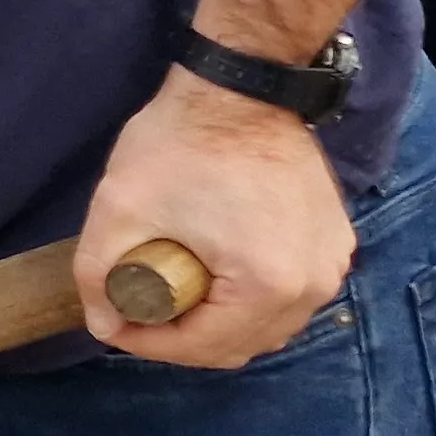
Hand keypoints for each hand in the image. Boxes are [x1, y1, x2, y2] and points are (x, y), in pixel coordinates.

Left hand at [76, 69, 351, 365]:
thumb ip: (99, 275)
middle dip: (184, 339)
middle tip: (140, 314)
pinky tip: (215, 279)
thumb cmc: (181, 144)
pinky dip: (251, 300)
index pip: (204, 347)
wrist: (241, 88)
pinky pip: (291, 296)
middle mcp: (314, 284)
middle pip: (241, 345)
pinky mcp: (335, 243)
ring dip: (219, 324)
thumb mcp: (119, 208)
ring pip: (268, 326)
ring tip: (174, 297)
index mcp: (267, 284)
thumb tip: (104, 326)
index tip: (116, 325)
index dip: (150, 344)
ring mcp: (332, 263)